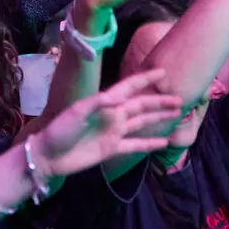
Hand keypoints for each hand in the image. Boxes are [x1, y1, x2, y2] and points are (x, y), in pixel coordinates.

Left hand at [33, 68, 183, 179]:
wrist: (49, 156)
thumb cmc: (59, 130)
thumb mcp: (76, 112)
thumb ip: (97, 103)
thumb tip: (118, 97)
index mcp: (104, 103)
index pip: (129, 88)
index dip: (144, 80)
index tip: (162, 72)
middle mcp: (112, 115)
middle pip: (141, 105)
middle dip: (159, 101)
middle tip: (180, 99)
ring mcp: (114, 132)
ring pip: (142, 122)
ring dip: (158, 118)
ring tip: (177, 114)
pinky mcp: (112, 149)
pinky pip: (135, 144)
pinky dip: (150, 143)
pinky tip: (164, 142)